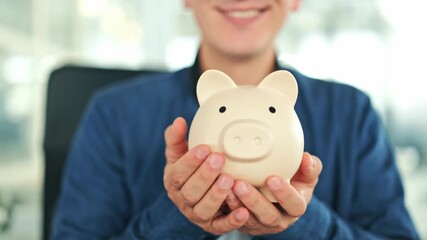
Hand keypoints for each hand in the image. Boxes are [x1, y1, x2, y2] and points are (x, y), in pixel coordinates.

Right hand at [163, 117, 249, 234]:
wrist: (195, 197)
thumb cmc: (189, 171)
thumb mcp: (179, 155)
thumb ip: (177, 139)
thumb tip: (178, 121)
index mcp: (173, 182)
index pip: (178, 173)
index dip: (190, 161)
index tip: (204, 148)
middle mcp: (183, 200)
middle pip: (190, 191)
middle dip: (204, 175)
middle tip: (219, 159)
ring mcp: (197, 215)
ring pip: (204, 209)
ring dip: (216, 195)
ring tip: (229, 180)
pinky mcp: (213, 226)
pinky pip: (221, 226)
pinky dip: (232, 221)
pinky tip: (243, 211)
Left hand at [225, 152, 321, 234]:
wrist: (278, 193)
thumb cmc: (293, 179)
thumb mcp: (306, 174)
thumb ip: (310, 167)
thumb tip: (307, 158)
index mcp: (296, 207)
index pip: (294, 205)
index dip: (284, 194)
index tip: (272, 178)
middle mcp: (279, 220)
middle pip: (268, 216)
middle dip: (254, 201)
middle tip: (241, 184)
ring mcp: (260, 225)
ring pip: (248, 220)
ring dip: (236, 205)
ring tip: (227, 187)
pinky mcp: (244, 225)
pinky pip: (233, 221)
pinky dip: (226, 208)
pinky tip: (220, 194)